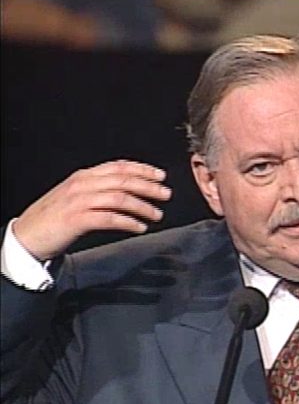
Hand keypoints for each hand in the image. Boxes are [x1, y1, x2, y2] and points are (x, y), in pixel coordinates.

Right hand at [12, 159, 171, 260]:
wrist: (27, 237)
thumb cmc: (53, 218)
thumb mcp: (76, 196)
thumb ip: (99, 190)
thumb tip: (129, 191)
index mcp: (83, 176)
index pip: (118, 166)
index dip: (142, 169)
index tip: (160, 175)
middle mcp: (82, 185)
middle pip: (123, 180)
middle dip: (149, 186)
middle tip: (166, 194)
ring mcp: (78, 202)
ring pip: (119, 198)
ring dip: (142, 206)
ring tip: (157, 214)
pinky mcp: (76, 220)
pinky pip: (109, 218)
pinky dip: (128, 222)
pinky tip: (139, 227)